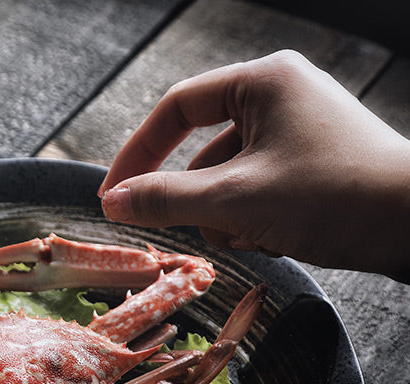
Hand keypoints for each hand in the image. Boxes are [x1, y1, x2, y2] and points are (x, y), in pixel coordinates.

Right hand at [99, 50, 409, 279]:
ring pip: (228, 179)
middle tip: (200, 230)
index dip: (137, 154)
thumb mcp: (235, 200)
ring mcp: (298, 133)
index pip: (176, 109)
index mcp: (262, 82)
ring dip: (225, 216)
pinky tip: (273, 240)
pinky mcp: (312, 166)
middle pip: (203, 152)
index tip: (112, 196)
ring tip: (253, 237)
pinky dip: (252, 219)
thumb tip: (113, 203)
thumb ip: (166, 200)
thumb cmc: (332, 197)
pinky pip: (256, 191)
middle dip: (197, 200)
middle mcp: (280, 98)